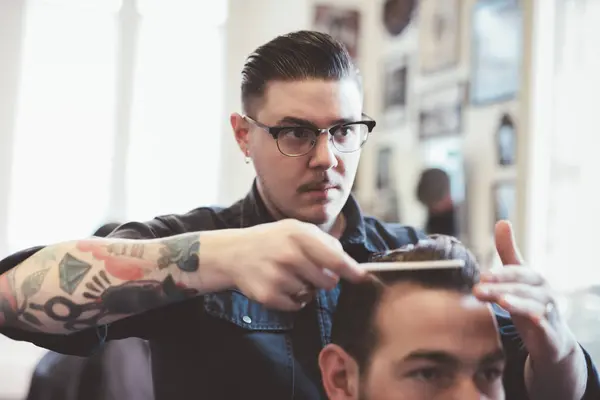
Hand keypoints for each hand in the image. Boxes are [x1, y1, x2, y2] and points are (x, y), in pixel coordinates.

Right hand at [221, 219, 366, 310]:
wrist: (233, 253)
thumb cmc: (271, 240)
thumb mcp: (295, 229)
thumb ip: (323, 241)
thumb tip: (348, 260)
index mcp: (299, 236)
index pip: (336, 259)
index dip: (352, 271)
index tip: (363, 277)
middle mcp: (289, 256)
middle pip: (328, 282)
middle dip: (324, 279)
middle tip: (308, 270)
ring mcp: (278, 277)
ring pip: (312, 294)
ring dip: (305, 288)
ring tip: (288, 274)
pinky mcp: (269, 296)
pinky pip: (296, 306)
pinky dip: (292, 299)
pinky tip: (279, 284)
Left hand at [473, 220, 578, 363]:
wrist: (551, 337)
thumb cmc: (529, 299)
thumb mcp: (518, 275)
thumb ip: (508, 251)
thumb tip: (502, 221)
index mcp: (533, 278)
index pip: (515, 273)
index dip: (499, 274)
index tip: (482, 275)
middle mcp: (543, 292)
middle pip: (519, 288)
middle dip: (498, 288)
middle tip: (477, 291)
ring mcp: (548, 311)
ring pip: (531, 306)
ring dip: (517, 303)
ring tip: (501, 302)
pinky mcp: (550, 331)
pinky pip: (545, 325)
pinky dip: (539, 322)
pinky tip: (532, 320)